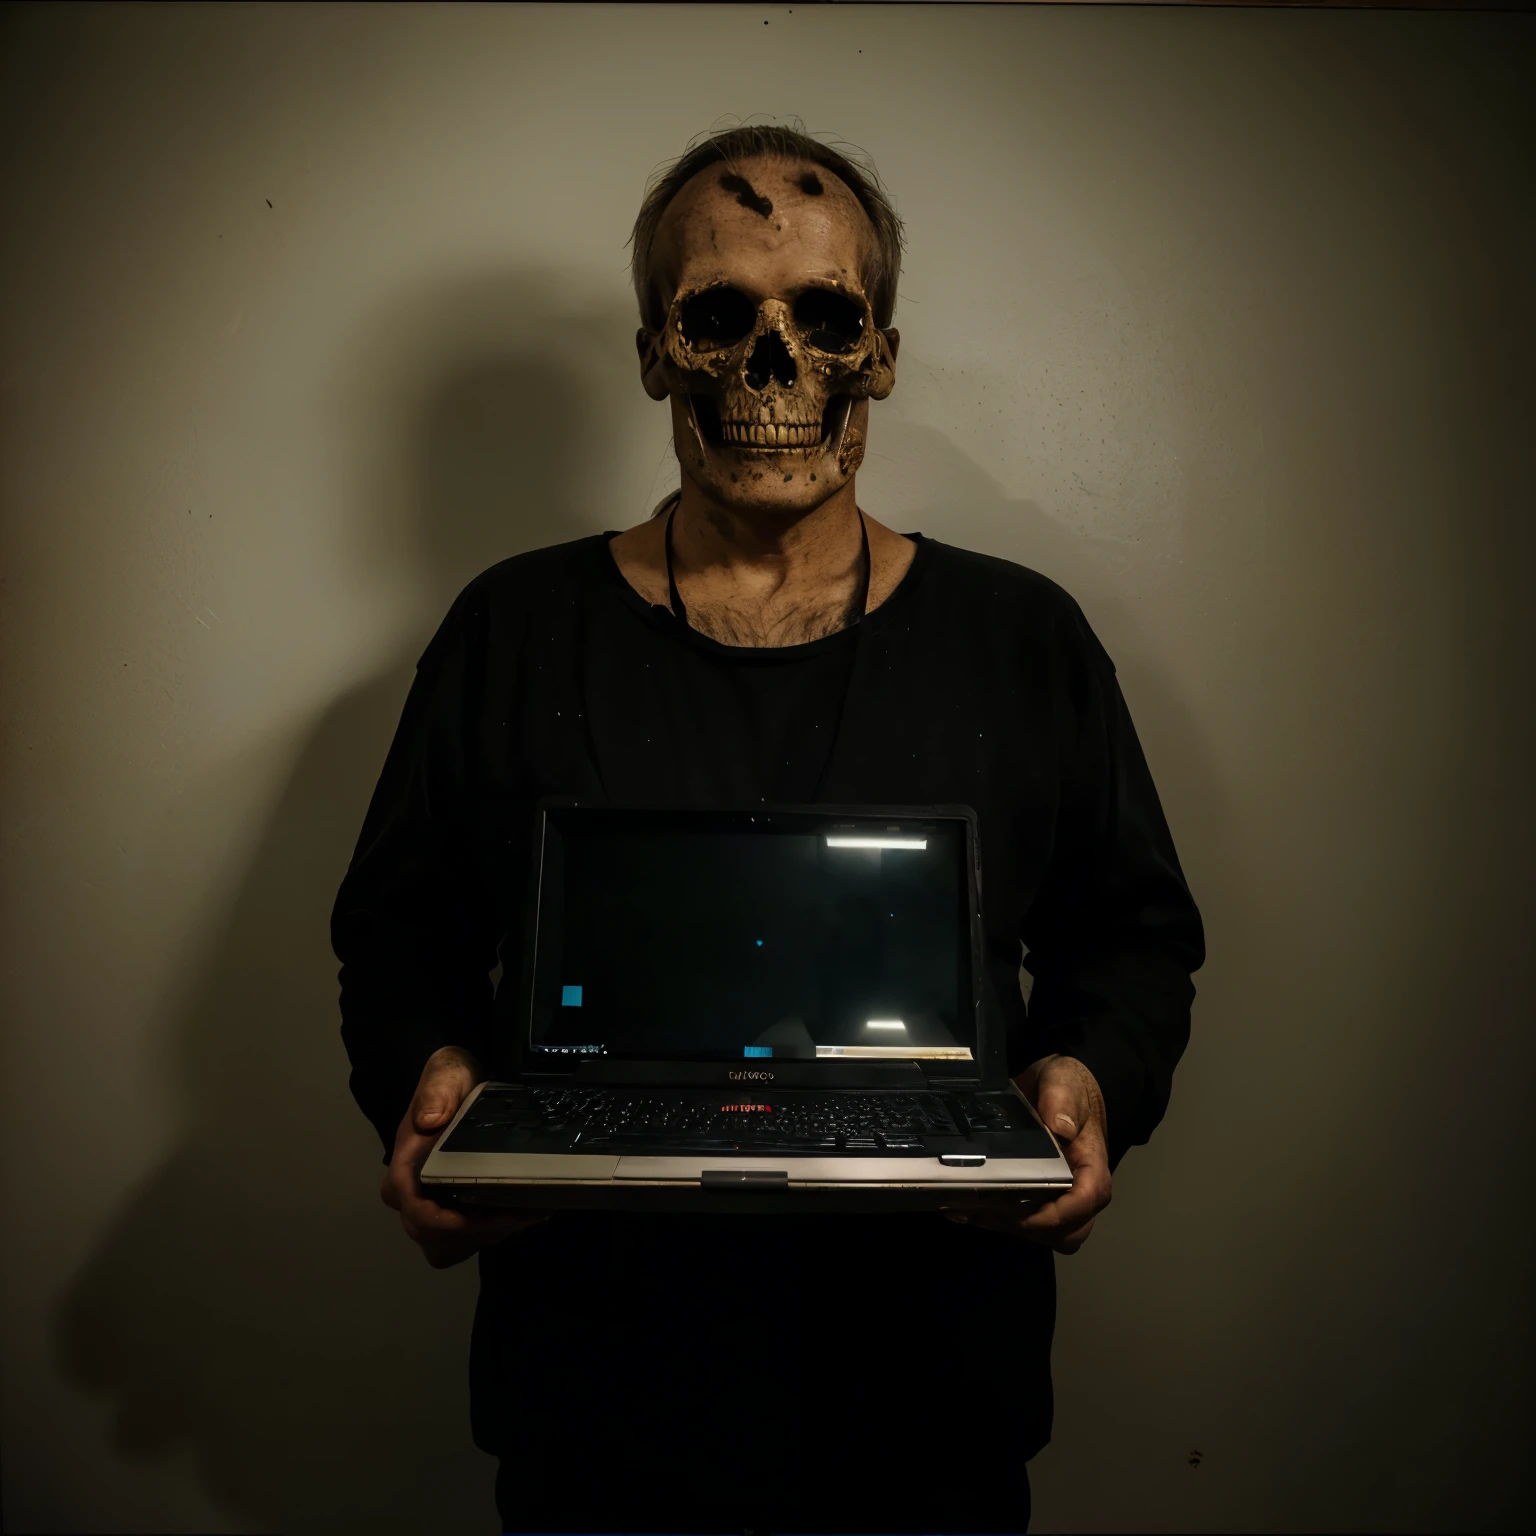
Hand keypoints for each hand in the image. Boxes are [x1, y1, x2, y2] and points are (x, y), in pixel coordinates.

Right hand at [381, 1045, 550, 1268]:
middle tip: (522, 1213)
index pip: (416, 1212)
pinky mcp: (447, 1211)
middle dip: (479, 1233)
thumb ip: (436, 1092)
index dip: (451, 1224)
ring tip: (525, 1215)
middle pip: (433, 1237)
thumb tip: (427, 1121)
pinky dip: (488, 1236)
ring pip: (447, 1248)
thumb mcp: (446, 1074)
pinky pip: (462, 1242)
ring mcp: (429, 1205)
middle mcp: (411, 1194)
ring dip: (485, 1238)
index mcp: (405, 1167)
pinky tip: (519, 1215)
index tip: (494, 1215)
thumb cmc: (449, 1082)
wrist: (458, 1086)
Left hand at [944, 1054, 1111, 1254]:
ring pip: (1042, 1234)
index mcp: (1091, 1166)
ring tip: (967, 1209)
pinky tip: (965, 1207)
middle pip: (1065, 1231)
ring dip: (1005, 1227)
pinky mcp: (1039, 1198)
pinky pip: (1024, 1224)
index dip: (1053, 1215)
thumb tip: (1060, 1128)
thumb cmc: (1067, 1087)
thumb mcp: (1064, 1082)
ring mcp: (1060, 1199)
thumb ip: (1062, 1101)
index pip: (1084, 1202)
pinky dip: (996, 1221)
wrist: (1058, 1089)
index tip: (1018, 1212)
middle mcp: (1080, 1190)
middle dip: (1024, 1227)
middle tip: (984, 1210)